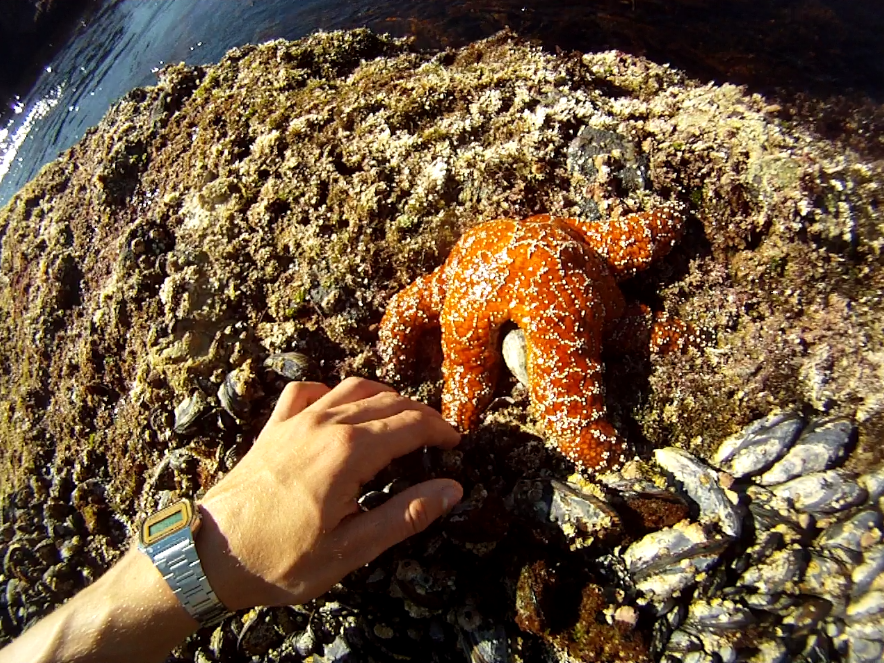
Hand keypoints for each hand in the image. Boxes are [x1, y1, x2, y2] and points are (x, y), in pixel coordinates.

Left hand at [196, 377, 462, 609]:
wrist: (209, 557)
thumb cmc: (279, 559)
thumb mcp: (351, 549)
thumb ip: (405, 516)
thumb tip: (452, 490)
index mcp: (349, 452)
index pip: (410, 425)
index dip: (439, 430)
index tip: (456, 442)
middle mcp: (325, 423)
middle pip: (387, 401)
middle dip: (419, 414)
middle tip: (438, 435)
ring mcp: (296, 420)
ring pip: (352, 388)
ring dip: (384, 397)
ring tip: (401, 417)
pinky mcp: (273, 427)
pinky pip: (307, 391)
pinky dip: (332, 392)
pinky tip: (339, 408)